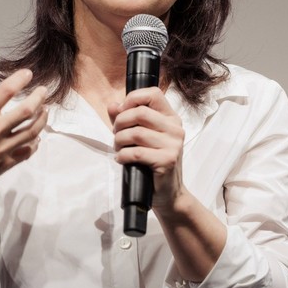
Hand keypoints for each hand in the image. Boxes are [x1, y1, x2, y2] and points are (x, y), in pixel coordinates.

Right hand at [0, 69, 47, 207]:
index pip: (5, 91)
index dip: (19, 79)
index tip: (28, 73)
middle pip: (27, 110)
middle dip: (39, 97)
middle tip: (43, 91)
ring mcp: (2, 148)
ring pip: (32, 131)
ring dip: (42, 119)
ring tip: (44, 111)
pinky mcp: (5, 164)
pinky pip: (27, 151)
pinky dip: (35, 142)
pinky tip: (36, 136)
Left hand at [108, 87, 185, 208]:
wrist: (169, 193)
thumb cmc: (153, 162)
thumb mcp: (140, 138)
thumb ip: (126, 119)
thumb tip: (112, 105)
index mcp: (171, 118)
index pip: (153, 94)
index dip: (133, 99)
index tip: (121, 112)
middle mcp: (175, 128)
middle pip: (140, 112)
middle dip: (120, 123)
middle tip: (116, 134)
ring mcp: (173, 144)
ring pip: (136, 133)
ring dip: (119, 141)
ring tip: (118, 149)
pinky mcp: (167, 160)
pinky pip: (137, 152)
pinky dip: (123, 155)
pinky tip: (122, 159)